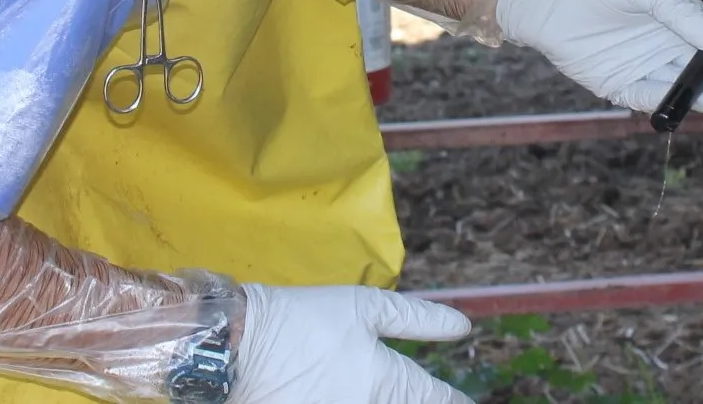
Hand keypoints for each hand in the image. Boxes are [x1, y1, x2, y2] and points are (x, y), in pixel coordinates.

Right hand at [230, 285, 473, 403]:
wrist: (236, 346)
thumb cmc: (303, 319)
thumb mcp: (362, 308)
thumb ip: (417, 319)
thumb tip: (463, 327)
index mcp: (383, 379)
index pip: (432, 397)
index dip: (453, 399)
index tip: (467, 401)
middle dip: (421, 403)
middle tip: (430, 395)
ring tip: (371, 389)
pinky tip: (348, 394)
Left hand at [495, 0, 702, 113]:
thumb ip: (682, 10)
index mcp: (673, 18)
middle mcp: (661, 44)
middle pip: (700, 66)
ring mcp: (639, 65)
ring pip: (677, 84)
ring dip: (700, 93)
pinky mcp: (616, 84)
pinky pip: (645, 96)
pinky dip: (664, 101)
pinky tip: (684, 101)